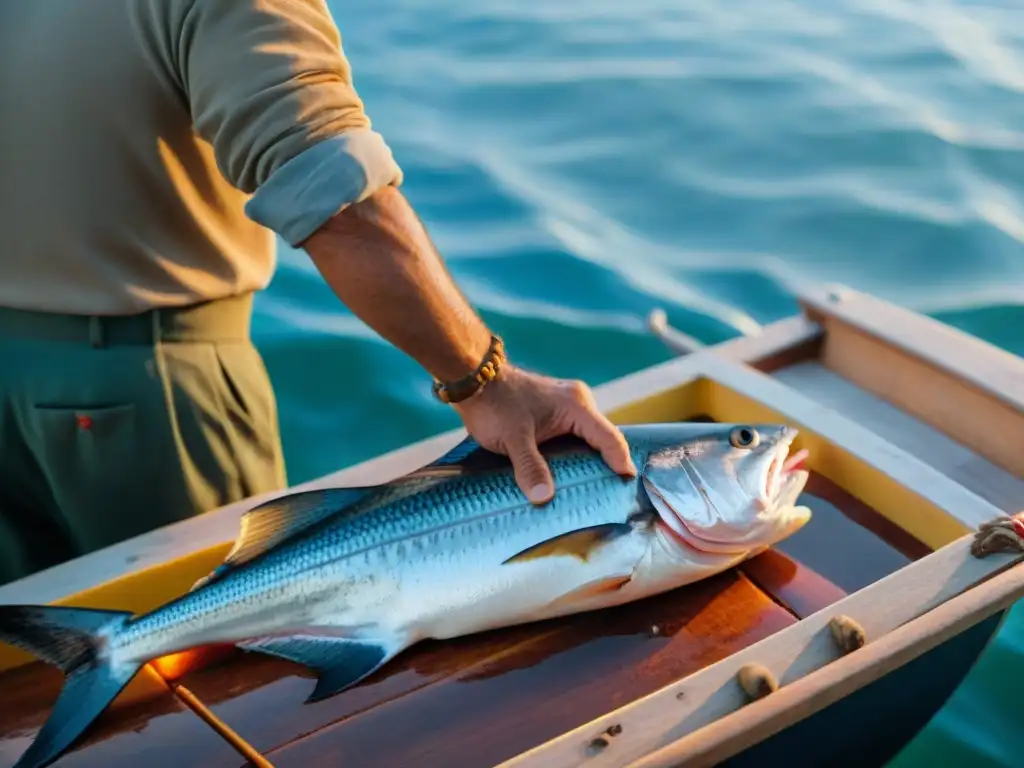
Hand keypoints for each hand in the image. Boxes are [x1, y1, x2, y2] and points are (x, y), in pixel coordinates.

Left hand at [453, 366, 637, 504]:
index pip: (609, 438)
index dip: (621, 462)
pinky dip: (574, 455)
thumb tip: (544, 497)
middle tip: (611, 495)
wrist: (474, 379)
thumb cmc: (495, 405)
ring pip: (587, 439)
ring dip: (588, 462)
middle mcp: (578, 403)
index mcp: (577, 406)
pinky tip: (568, 476)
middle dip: (606, 466)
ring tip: (592, 491)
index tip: (629, 484)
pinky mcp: (554, 412)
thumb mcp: (513, 439)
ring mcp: (567, 406)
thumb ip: (530, 467)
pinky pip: (574, 437)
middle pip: (602, 440)